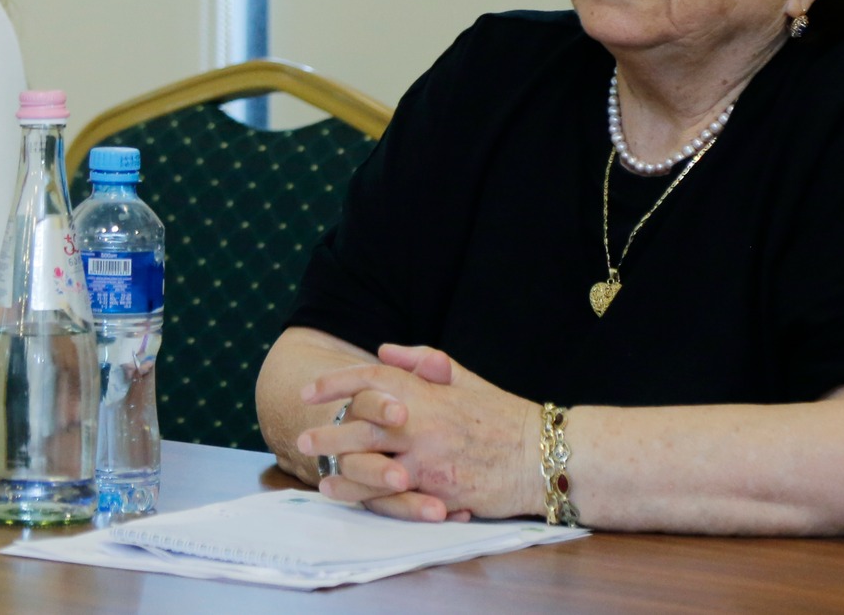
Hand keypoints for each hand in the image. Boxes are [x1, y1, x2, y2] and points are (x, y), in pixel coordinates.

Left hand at [294, 343, 535, 521]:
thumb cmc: (502, 416)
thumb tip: (383, 348)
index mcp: (426, 391)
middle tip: (302, 438)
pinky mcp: (437, 489)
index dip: (336, 382)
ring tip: (318, 471)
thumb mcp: (464, 378)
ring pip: (371, 462)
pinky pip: (391, 494)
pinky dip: (364, 494)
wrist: (541, 456)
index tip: (308, 391)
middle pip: (362, 423)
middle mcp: (422, 422)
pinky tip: (345, 494)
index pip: (371, 378)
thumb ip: (422, 362)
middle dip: (329, 430)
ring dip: (340, 467)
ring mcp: (428, 457)